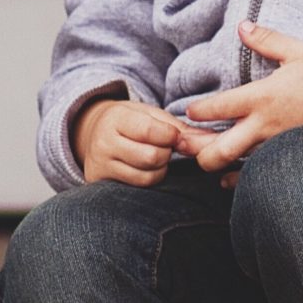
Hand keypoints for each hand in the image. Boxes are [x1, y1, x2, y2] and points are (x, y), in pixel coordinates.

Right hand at [75, 97, 195, 186]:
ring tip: (154, 157)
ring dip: (160, 169)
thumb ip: (179, 128)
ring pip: (147, 176)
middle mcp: (104, 143)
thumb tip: (210, 140)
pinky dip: (150, 179)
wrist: (93, 133)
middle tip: (163, 147)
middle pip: (152, 157)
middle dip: (166, 153)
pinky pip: (138, 187)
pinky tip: (146, 168)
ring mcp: (101, 165)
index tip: (173, 136)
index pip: (151, 131)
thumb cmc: (130, 122)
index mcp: (116, 118)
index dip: (171, 136)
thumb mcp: (150, 115)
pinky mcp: (101, 183)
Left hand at [178, 22, 302, 171]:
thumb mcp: (299, 52)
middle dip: (196, 149)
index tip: (190, 111)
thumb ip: (267, 39)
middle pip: (218, 149)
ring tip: (199, 155)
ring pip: (232, 165)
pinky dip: (234, 179)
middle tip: (182, 142)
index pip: (219, 108)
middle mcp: (263, 126)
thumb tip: (242, 25)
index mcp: (262, 97)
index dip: (198, 111)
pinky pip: (252, 177)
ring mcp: (272, 148)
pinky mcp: (282, 160)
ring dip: (211, 162)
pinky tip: (225, 174)